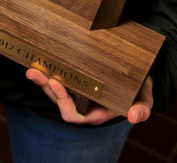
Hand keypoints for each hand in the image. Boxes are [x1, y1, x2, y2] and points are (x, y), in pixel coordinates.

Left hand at [25, 69, 152, 125]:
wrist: (138, 72)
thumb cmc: (139, 87)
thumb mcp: (144, 97)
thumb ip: (142, 108)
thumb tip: (135, 117)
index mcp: (95, 112)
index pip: (74, 113)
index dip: (63, 101)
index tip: (56, 83)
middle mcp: (83, 103)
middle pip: (59, 100)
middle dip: (46, 88)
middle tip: (35, 72)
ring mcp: (77, 91)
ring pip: (55, 89)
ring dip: (42, 80)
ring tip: (32, 68)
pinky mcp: (75, 77)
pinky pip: (58, 77)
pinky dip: (48, 70)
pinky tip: (39, 59)